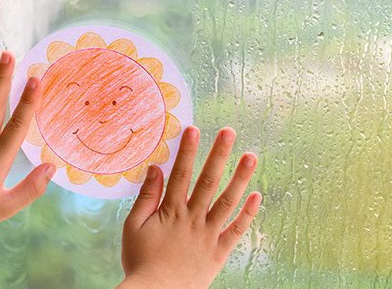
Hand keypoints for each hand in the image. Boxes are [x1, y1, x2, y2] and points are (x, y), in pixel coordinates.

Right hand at [119, 126, 261, 288]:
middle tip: (229, 132)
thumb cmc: (140, 261)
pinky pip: (236, 230)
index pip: (181, 174)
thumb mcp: (134, 227)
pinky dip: (248, 214)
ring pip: (227, 201)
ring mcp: (208, 234)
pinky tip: (257, 196)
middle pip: (208, 181)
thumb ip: (146, 197)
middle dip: (219, 154)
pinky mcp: (219, 251)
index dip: (188, 150)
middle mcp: (193, 218)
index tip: (194, 129)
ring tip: (251, 156)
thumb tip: (155, 169)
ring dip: (240, 177)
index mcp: (171, 211)